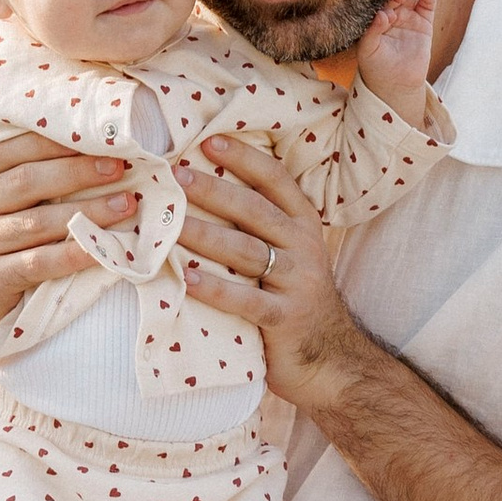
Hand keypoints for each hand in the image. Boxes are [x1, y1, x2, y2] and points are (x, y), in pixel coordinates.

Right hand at [0, 129, 139, 401]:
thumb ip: (42, 176)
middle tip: (120, 169)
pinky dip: (75, 255)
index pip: (15, 149)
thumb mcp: (15, 203)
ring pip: (38, 222)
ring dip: (87, 212)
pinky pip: (38, 262)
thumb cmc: (13, 241)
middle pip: (28, 181)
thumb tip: (104, 150)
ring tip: (126, 204)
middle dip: (79, 172)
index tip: (102, 140)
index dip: (59, 143)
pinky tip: (105, 250)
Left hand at [178, 131, 375, 417]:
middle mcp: (304, 247)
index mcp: (303, 224)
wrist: (330, 359)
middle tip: (176, 174)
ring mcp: (297, 283)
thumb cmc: (294, 297)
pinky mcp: (285, 319)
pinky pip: (248, 301)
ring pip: (247, 252)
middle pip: (255, 211)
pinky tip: (188, 280)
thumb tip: (206, 184)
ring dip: (206, 235)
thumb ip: (260, 224)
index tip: (209, 141)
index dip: (244, 159)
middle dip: (214, 190)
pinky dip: (218, 290)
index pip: (276, 181)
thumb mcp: (290, 252)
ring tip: (171, 222)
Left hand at [357, 0, 436, 114]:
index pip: (377, 0)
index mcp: (374, 17)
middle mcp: (391, 13)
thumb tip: (381, 14)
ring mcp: (408, 17)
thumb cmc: (376, 66)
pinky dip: (429, 0)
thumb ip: (372, 32)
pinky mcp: (423, 24)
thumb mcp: (368, 50)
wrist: (396, 84)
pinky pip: (427, 8)